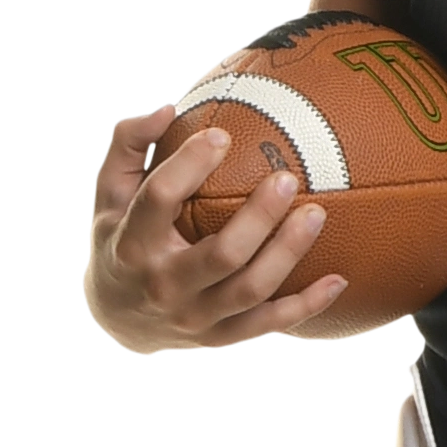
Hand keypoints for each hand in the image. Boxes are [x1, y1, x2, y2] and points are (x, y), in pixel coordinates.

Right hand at [81, 103, 351, 351]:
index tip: (223, 135)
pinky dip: (306, 306)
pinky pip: (268, 324)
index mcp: (131, 242)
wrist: (113, 319)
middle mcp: (162, 285)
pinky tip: (338, 280)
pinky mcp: (217, 339)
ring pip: (250, 290)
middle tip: (287, 177)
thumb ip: (129, 142)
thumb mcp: (107, 190)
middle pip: (221, 255)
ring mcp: (192, 318)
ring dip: (288, 253)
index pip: (159, 199)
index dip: (191, 164)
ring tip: (317, 213)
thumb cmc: (119, 236)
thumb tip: (167, 107)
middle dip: (259, 217)